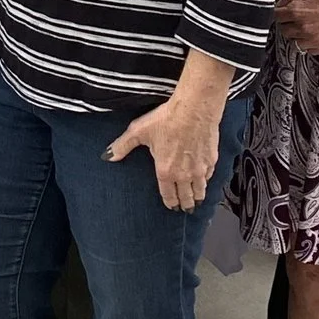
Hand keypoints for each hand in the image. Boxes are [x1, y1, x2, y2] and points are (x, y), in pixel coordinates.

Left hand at [107, 93, 222, 210]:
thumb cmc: (166, 119)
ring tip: (197, 201)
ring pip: (200, 190)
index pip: (168, 195)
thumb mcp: (138, 131)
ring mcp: (200, 169)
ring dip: (197, 197)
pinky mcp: (211, 160)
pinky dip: (206, 180)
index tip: (172, 207)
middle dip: (185, 204)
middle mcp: (184, 175)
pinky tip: (205, 179)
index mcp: (166, 172)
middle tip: (185, 208)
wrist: (194, 110)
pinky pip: (209, 176)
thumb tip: (107, 156)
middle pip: (186, 197)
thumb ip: (122, 146)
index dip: (170, 203)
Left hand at [276, 0, 318, 54]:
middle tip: (294, 19)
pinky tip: (315, 34)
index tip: (285, 11)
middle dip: (287, 24)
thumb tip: (281, 2)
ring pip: (296, 42)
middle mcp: (303, 28)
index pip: (277, 15)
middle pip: (285, 31)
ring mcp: (314, 40)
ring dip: (298, 35)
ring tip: (306, 27)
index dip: (281, 12)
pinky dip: (310, 43)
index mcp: (296, 11)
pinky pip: (310, 50)